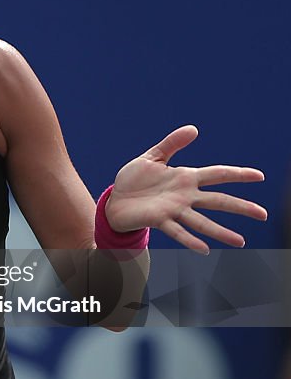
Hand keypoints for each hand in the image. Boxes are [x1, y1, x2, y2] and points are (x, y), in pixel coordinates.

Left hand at [106, 125, 267, 252]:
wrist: (114, 200)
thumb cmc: (134, 179)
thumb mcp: (152, 157)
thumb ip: (172, 144)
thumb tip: (194, 129)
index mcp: (185, 178)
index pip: (218, 174)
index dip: (238, 175)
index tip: (260, 176)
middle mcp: (184, 196)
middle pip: (218, 201)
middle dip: (241, 207)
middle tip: (263, 214)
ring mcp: (173, 210)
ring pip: (202, 221)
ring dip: (221, 231)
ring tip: (241, 242)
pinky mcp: (158, 220)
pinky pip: (177, 231)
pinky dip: (190, 240)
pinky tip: (205, 249)